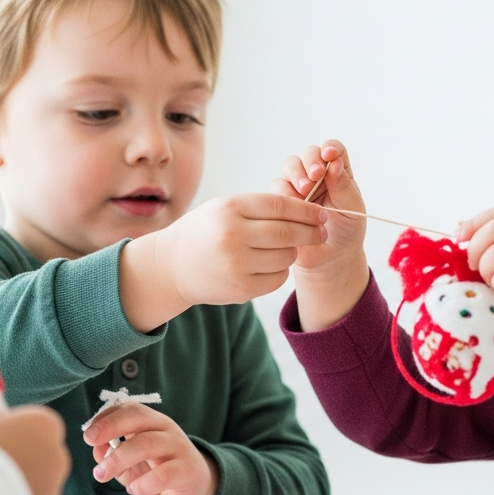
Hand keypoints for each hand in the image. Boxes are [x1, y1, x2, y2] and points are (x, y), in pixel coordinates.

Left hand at [82, 401, 217, 494]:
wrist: (195, 488)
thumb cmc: (159, 471)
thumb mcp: (132, 462)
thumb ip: (113, 455)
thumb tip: (97, 450)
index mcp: (152, 422)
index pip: (129, 409)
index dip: (107, 418)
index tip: (88, 433)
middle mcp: (166, 429)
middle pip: (138, 419)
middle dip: (111, 427)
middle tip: (90, 441)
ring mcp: (178, 448)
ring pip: (148, 444)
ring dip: (119, 458)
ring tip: (101, 474)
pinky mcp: (187, 471)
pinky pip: (164, 474)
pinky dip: (144, 482)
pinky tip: (133, 489)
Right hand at [119, 193, 326, 331]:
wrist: (172, 266)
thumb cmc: (206, 231)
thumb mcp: (225, 208)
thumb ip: (261, 207)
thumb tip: (308, 211)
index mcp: (230, 208)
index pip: (280, 206)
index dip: (306, 210)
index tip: (321, 214)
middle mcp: (232, 235)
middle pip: (288, 233)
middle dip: (311, 232)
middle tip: (321, 232)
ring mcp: (236, 264)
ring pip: (286, 257)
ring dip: (294, 252)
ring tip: (288, 248)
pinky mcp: (240, 288)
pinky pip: (277, 278)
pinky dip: (281, 271)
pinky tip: (272, 265)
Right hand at [272, 139, 370, 330]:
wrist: (329, 258)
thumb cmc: (346, 232)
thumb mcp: (352, 208)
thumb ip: (344, 186)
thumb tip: (333, 162)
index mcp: (338, 172)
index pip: (332, 148)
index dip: (330, 148)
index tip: (329, 156)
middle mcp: (316, 175)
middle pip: (308, 153)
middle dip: (310, 161)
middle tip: (316, 175)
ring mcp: (297, 186)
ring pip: (289, 166)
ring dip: (296, 174)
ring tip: (305, 191)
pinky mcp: (281, 201)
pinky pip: (277, 188)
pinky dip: (284, 193)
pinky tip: (294, 206)